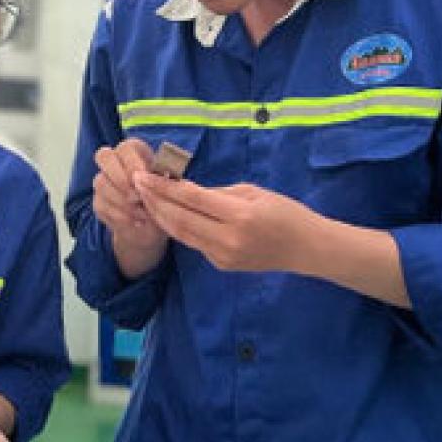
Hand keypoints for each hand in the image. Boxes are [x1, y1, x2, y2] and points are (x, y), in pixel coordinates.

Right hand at [92, 140, 168, 277]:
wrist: (153, 225)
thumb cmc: (163, 197)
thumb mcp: (170, 187)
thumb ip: (165, 179)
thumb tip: (160, 177)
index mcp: (134, 152)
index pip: (126, 147)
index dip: (133, 162)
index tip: (145, 178)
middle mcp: (114, 161)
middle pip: (103, 155)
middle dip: (120, 178)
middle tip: (138, 196)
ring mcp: (103, 181)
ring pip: (101, 182)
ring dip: (123, 200)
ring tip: (144, 213)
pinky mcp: (98, 201)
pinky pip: (102, 204)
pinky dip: (121, 215)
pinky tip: (138, 222)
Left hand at [133, 175, 324, 272]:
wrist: (305, 248)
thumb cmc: (285, 212)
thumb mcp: (254, 192)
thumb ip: (219, 193)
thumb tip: (187, 190)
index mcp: (239, 215)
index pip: (191, 198)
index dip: (164, 187)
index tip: (144, 176)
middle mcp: (228, 238)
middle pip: (180, 218)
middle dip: (155, 201)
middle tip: (136, 184)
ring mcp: (223, 255)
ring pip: (182, 235)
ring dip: (161, 216)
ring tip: (145, 199)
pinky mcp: (222, 265)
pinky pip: (195, 244)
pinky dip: (179, 229)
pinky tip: (168, 216)